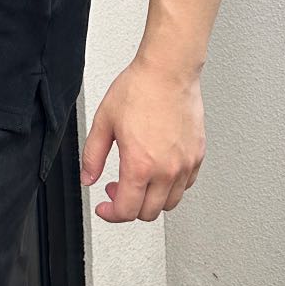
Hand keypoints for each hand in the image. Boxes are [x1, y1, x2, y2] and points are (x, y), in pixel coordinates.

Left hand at [79, 53, 205, 221]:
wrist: (169, 71)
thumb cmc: (139, 89)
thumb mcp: (104, 121)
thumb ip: (92, 155)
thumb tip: (87, 178)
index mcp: (139, 165)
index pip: (127, 211)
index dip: (111, 214)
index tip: (105, 208)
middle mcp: (166, 170)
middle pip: (149, 212)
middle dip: (129, 207)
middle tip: (117, 188)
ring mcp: (185, 165)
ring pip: (170, 203)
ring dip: (151, 199)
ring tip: (139, 179)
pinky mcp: (197, 156)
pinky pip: (186, 185)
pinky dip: (171, 187)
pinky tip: (159, 170)